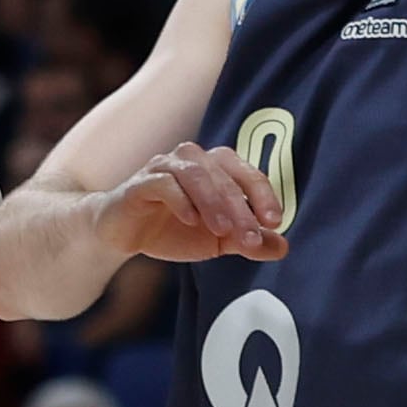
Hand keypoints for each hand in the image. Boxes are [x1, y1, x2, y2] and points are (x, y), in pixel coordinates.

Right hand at [100, 143, 287, 266]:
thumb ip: (248, 241)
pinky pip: (163, 184)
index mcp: (216, 168)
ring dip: (214, 202)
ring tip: (223, 231)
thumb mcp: (217, 241)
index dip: (264, 196)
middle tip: (250, 237)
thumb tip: (283, 246)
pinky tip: (191, 220)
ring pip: (196, 174)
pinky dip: (180, 200)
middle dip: (240, 207)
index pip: (247, 173)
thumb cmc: (172, 229)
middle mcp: (192, 159)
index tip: (275, 222)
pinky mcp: (141, 183)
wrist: (124, 234)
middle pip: (224, 175)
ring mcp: (164, 167)